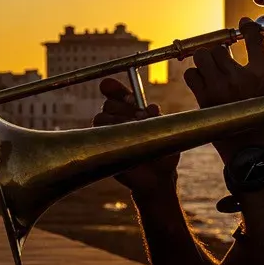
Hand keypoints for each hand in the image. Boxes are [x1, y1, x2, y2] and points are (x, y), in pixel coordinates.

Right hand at [93, 76, 178, 196]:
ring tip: (135, 129)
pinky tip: (125, 138)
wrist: (158, 178)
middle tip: (138, 115)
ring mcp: (109, 134)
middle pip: (109, 104)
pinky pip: (99, 133)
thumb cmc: (163, 153)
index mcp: (133, 112)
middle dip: (122, 107)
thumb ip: (156, 118)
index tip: (109, 86)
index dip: (114, 89)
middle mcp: (119, 120)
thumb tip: (151, 108)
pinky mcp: (103, 147)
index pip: (119, 95)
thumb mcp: (164, 132)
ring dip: (119, 121)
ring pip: (101, 117)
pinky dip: (112, 132)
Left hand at [185, 17, 263, 160]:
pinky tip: (202, 81)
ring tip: (212, 67)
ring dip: (205, 60)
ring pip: (201, 57)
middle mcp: (238, 79)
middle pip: (218, 47)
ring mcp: (218, 89)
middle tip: (224, 55)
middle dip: (220, 49)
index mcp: (261, 76)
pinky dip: (194, 75)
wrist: (254, 158)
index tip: (244, 24)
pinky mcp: (204, 101)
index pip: (251, 39)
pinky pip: (191, 75)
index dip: (247, 28)